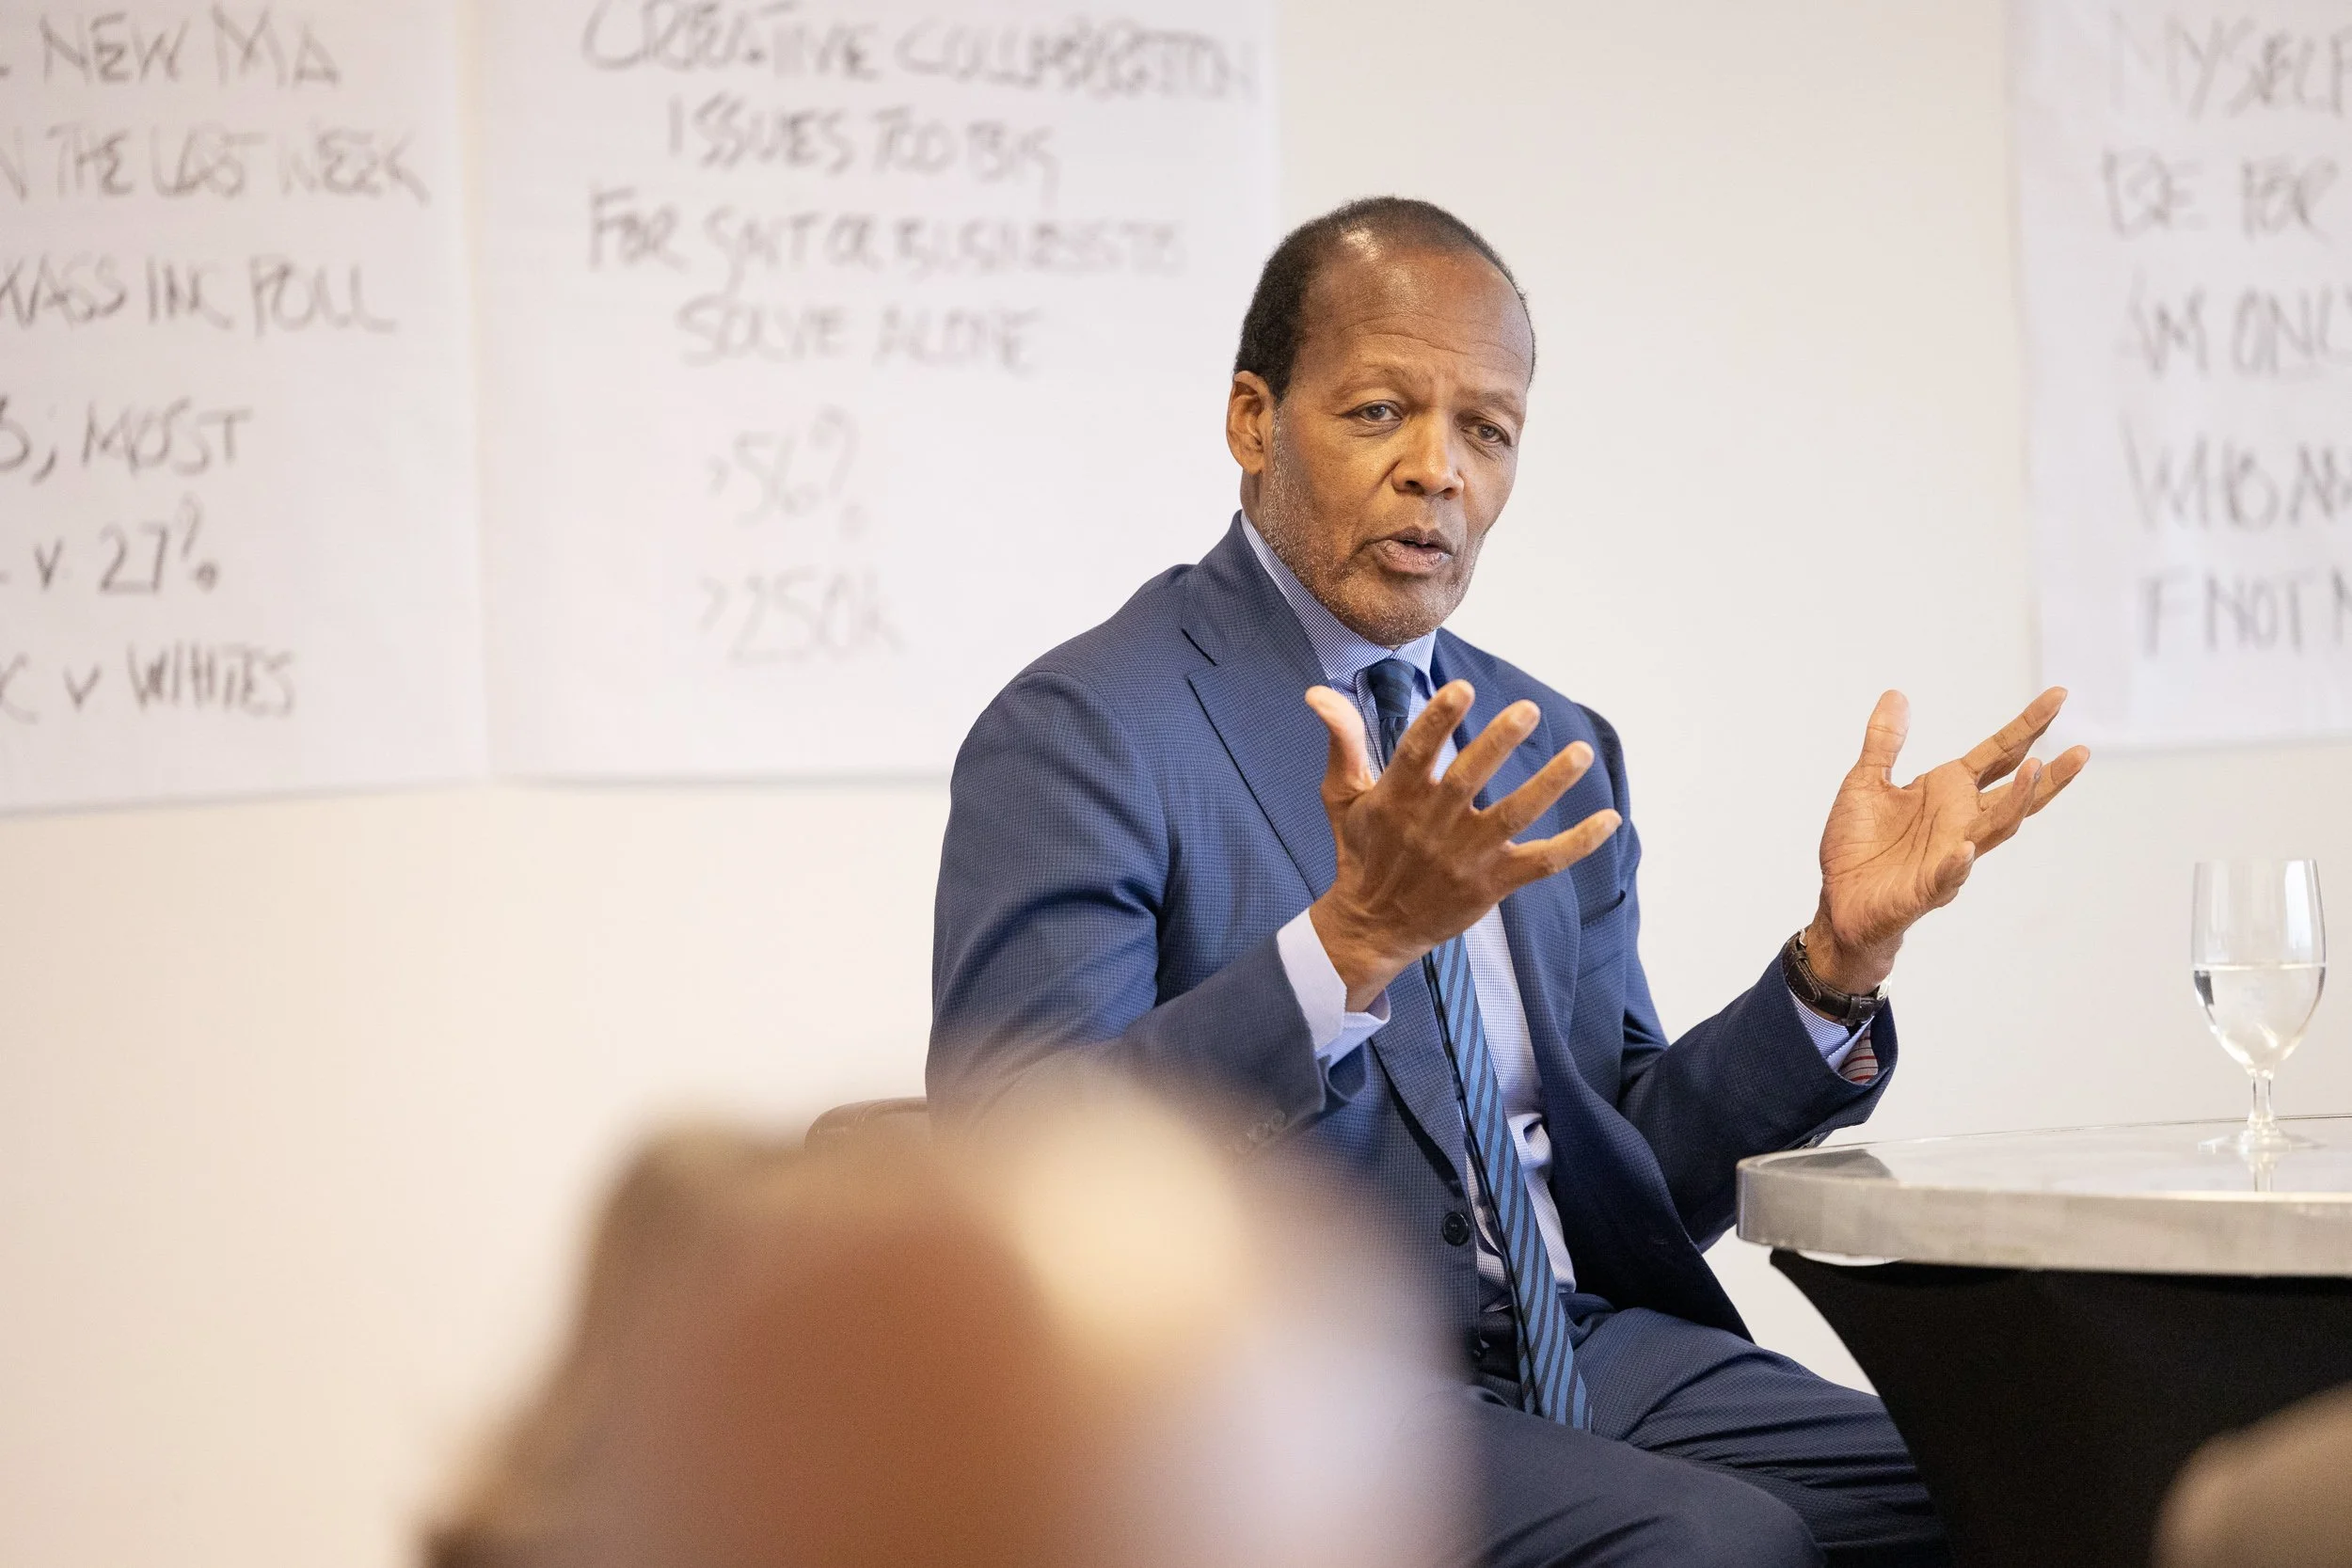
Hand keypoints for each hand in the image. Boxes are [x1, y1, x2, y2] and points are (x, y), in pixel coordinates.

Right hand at [1305, 680, 1621, 1009]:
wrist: (1372, 927)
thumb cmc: (1361, 852)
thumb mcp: (1343, 797)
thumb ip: (1342, 741)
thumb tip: (1317, 693)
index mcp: (1396, 798)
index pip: (1417, 751)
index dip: (1438, 720)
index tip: (1461, 688)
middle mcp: (1433, 826)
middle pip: (1470, 779)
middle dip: (1498, 743)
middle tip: (1528, 710)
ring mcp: (1466, 857)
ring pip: (1514, 816)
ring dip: (1549, 785)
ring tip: (1579, 753)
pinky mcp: (1493, 885)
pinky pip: (1543, 862)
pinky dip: (1578, 844)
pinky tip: (1610, 819)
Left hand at [1805, 688, 2090, 993]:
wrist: (1840, 900)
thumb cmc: (1858, 844)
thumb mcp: (1864, 781)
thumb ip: (1884, 741)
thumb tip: (1896, 694)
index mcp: (1948, 791)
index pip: (1998, 754)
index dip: (2027, 727)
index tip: (2059, 696)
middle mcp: (1960, 820)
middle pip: (2015, 793)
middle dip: (2047, 774)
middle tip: (2081, 751)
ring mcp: (1949, 855)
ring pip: (1996, 828)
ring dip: (2016, 802)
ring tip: (2036, 771)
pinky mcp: (1926, 888)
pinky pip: (1947, 876)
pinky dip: (1957, 864)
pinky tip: (1965, 848)